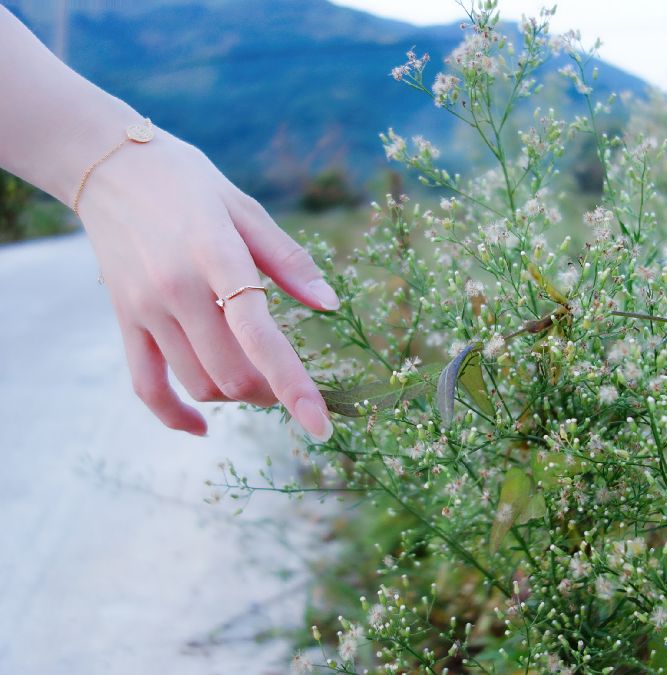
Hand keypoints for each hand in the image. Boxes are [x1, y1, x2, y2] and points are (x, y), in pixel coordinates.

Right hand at [77, 127, 336, 439]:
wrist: (106, 164)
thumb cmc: (188, 182)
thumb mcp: (245, 208)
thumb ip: (289, 260)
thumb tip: (331, 305)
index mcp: (216, 257)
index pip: (260, 337)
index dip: (295, 387)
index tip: (321, 426)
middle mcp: (177, 290)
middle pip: (232, 375)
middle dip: (272, 392)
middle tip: (290, 380)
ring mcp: (145, 310)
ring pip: (199, 384)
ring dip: (237, 397)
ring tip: (258, 382)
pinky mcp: (124, 320)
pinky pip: (146, 386)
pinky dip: (175, 415)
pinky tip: (202, 427)